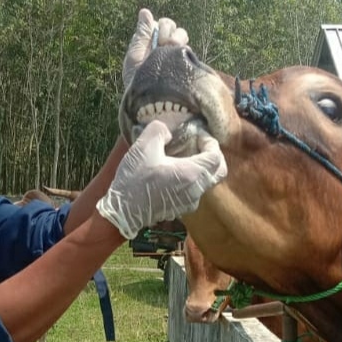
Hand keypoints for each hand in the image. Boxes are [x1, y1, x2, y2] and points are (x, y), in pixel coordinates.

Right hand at [96, 120, 226, 239]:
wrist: (123, 211)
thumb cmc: (134, 179)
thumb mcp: (143, 146)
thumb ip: (159, 130)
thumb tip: (168, 132)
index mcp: (191, 174)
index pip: (216, 156)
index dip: (210, 142)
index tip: (196, 135)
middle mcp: (196, 190)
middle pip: (219, 171)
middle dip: (213, 156)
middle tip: (198, 145)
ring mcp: (190, 202)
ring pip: (208, 182)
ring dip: (202, 168)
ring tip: (185, 157)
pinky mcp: (181, 209)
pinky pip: (196, 191)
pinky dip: (193, 179)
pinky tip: (175, 172)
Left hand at [122, 8, 188, 92]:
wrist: (152, 102)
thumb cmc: (138, 82)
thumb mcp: (135, 57)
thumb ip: (142, 35)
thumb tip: (145, 11)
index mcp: (149, 43)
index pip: (158, 24)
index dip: (160, 27)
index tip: (158, 36)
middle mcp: (162, 46)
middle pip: (171, 26)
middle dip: (168, 30)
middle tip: (165, 44)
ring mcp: (174, 54)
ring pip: (181, 33)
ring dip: (177, 37)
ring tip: (172, 48)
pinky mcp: (183, 62)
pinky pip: (187, 47)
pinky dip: (183, 47)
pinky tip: (178, 53)